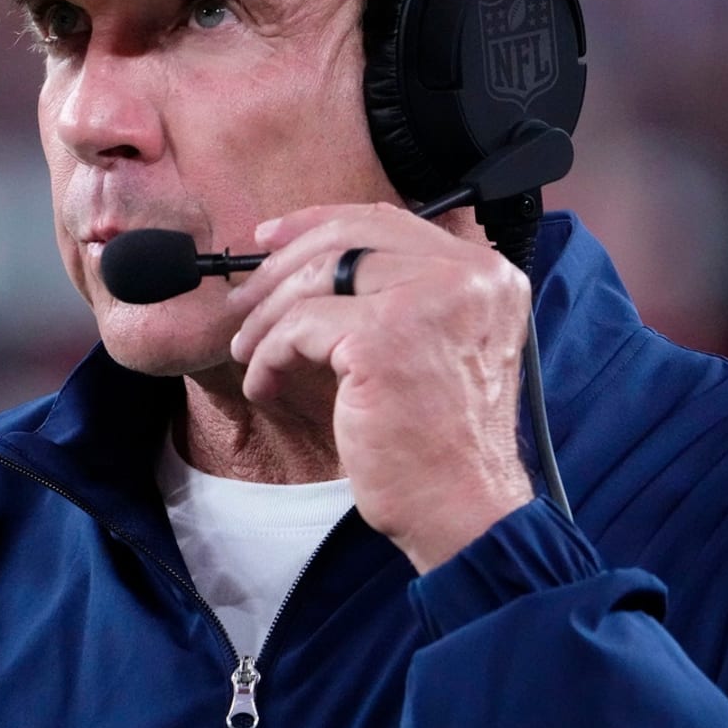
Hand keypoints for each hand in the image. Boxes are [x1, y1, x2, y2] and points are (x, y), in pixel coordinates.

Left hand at [228, 203, 533, 572]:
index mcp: (484, 273)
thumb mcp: (436, 344)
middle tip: (243, 299)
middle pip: (347, 235)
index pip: (386, 219)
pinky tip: (266, 384)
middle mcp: (466, 275)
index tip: (271, 238)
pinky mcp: (385, 338)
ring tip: (248, 350)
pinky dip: (270, 354)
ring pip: (318, 276)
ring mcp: (428, 301)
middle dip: (280, 265)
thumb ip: (397, 293)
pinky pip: (299, 327)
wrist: (463, 509)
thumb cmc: (442, 440)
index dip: (317, 222)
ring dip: (267, 315)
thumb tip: (305, 259)